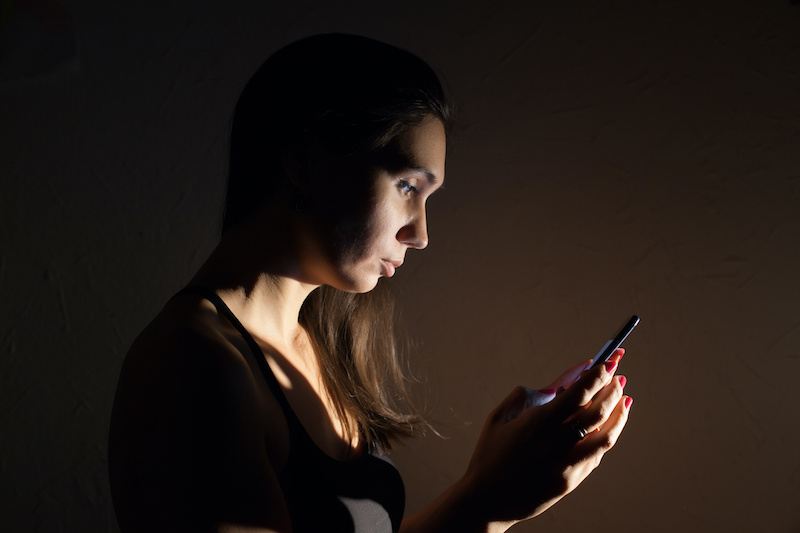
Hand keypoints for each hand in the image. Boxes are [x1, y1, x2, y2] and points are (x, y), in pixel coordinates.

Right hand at [459, 351, 631, 529]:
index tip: (608, 363)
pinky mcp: (571, 482)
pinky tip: (609, 425)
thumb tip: (566, 378)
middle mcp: (554, 444)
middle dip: (612, 390)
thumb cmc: (491, 452)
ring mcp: (565, 465)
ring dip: (619, 414)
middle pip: (597, 412)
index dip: (598, 375)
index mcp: (536, 423)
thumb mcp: (503, 415)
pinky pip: (596, 455)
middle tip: (618, 377)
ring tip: (623, 399)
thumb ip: (535, 393)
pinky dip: (606, 436)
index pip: (578, 393)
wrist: (486, 498)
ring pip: (606, 436)